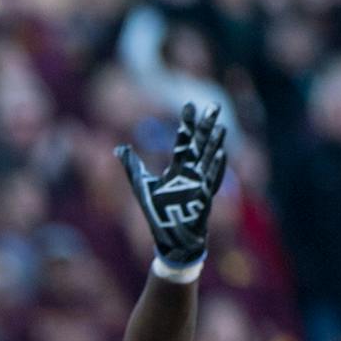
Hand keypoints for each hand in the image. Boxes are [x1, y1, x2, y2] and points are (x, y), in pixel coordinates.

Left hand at [117, 102, 228, 269]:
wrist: (167, 236)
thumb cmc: (157, 211)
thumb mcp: (141, 185)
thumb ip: (132, 165)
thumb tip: (119, 148)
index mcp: (178, 168)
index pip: (183, 140)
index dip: (187, 124)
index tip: (189, 105)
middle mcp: (191, 172)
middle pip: (200, 144)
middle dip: (206, 126)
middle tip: (213, 106)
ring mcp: (199, 184)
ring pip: (209, 159)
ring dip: (214, 143)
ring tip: (221, 127)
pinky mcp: (203, 197)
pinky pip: (211, 180)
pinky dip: (215, 167)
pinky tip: (220, 154)